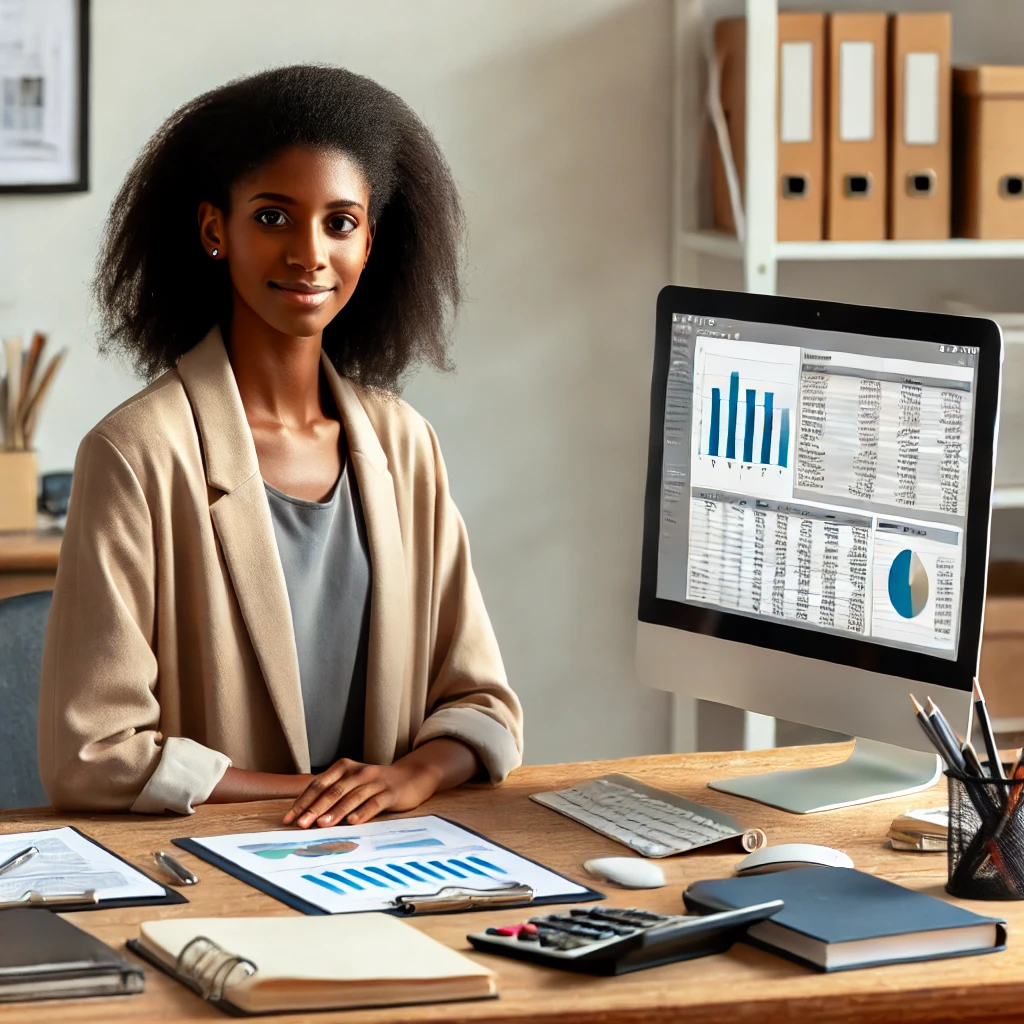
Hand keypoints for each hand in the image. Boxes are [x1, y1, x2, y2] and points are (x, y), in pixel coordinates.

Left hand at [283, 739, 479, 828]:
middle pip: (333, 791)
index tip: (289, 818)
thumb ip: (333, 794)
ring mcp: (375, 781)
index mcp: (345, 767)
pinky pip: (374, 803)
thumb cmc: (375, 784)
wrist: (411, 777)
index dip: (303, 801)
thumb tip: (305, 814)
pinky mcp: (390, 792)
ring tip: (322, 824)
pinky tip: (353, 823)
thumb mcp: (353, 783)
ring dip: (336, 812)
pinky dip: (362, 812)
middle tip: (301, 824)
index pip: (319, 784)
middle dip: (314, 808)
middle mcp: (358, 772)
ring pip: (352, 797)